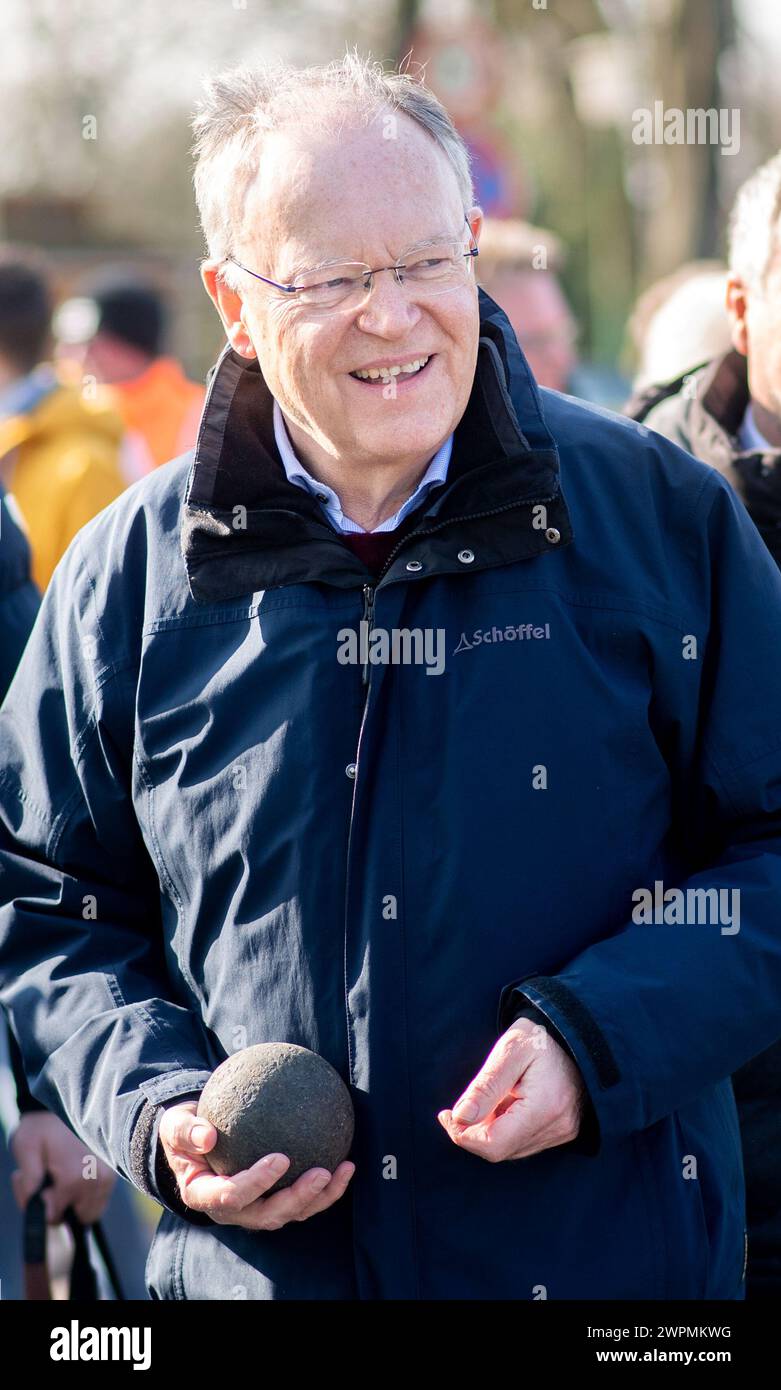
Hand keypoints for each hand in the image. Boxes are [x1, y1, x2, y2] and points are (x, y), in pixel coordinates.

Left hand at [10, 1111, 116, 1223]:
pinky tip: (75, 1170)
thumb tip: (40, 1213)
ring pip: (92, 1211)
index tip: (39, 1185)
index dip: (42, 1206)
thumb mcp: (25, 1147)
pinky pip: (100, 1198)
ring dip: (76, 1201)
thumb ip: (28, 1184)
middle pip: (77, 1219)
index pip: (55, 1218)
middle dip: (62, 1207)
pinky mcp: (113, 1172)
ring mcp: (108, 1176)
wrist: (68, 1098)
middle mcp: (97, 1181)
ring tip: (64, 1174)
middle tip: (51, 1181)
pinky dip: (87, 1192)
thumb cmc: (42, 1125)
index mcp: (74, 1179)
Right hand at [159, 1102, 354, 1229]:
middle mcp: (231, 1210)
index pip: (231, 1196)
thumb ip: (187, 1130)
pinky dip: (325, 1187)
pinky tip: (345, 1162)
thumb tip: (207, 1135)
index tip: (281, 1158)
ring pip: (289, 1212)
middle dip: (296, 1198)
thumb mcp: (175, 1125)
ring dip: (319, 1197)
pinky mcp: (271, 1200)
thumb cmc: (185, 1130)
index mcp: (204, 1194)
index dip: (256, 1183)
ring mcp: (253, 1209)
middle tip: (321, 1172)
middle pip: (267, 1215)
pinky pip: (300, 1198)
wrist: (194, 1139)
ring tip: (342, 1170)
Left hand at [437, 1018, 584, 1161]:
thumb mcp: (509, 1050)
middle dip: (473, 1132)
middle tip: (458, 1108)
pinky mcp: (564, 1131)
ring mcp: (564, 1132)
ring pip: (511, 1149)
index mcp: (545, 1107)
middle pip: (501, 1150)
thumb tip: (460, 1118)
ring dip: (489, 1130)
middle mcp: (559, 1127)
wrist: (574, 1033)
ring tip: (486, 1099)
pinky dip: (506, 1129)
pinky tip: (503, 1105)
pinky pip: (524, 1142)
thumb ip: (485, 1086)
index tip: (446, 1114)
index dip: (463, 1135)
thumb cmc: (539, 1037)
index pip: (494, 1144)